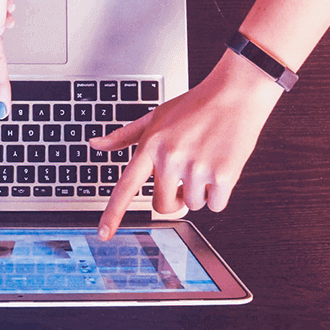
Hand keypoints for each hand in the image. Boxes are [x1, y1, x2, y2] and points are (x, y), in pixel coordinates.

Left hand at [91, 51, 283, 238]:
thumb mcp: (155, 116)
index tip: (104, 234)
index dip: (113, 213)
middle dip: (173, 198)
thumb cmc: (194, 106)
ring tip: (204, 160)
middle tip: (184, 176)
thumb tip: (95, 144)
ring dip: (199, 192)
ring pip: (192, 205)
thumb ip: (124, 136)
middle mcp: (170, 158)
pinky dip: (219, 194)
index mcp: (151, 145)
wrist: (234, 95)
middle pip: (162, 205)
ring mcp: (196, 168)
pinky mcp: (222, 175)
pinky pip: (215, 205)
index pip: (126, 186)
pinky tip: (220, 166)